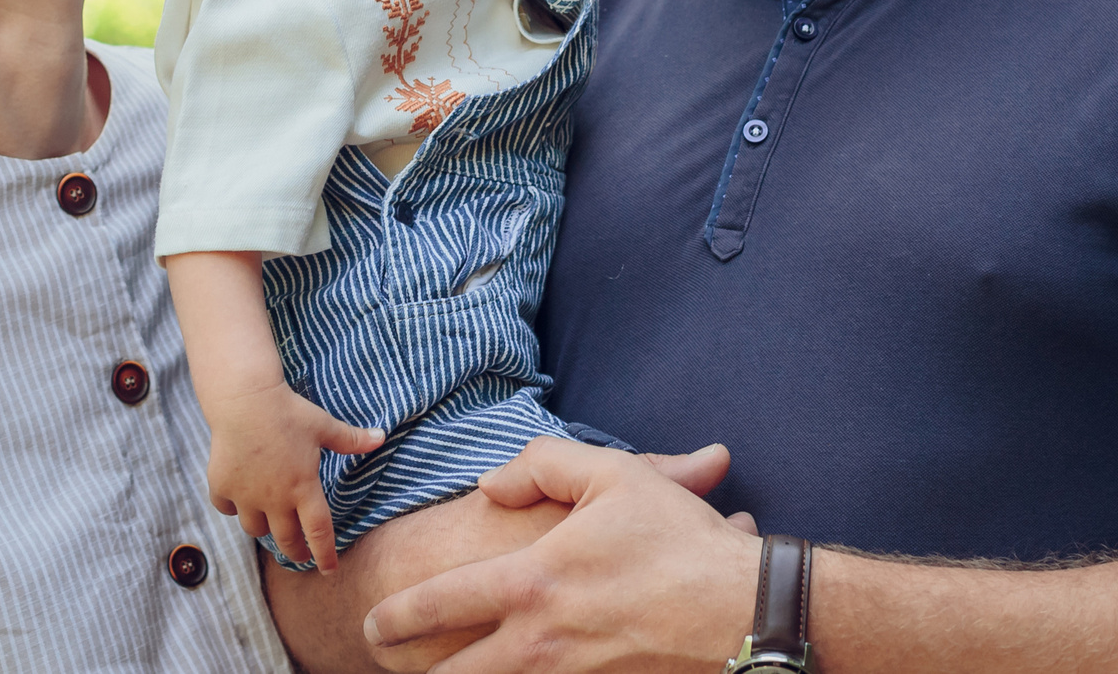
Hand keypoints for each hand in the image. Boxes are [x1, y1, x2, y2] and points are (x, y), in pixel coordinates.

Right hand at [204, 377, 384, 572]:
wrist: (244, 401)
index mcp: (303, 487)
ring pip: (255, 529)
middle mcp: (275, 499)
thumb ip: (351, 439)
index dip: (325, 554)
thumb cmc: (288, 412)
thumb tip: (381, 437)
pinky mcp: (222, 487)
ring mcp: (246, 496)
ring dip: (265, 529)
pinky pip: (227, 508)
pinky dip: (233, 508)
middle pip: (286, 540)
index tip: (329, 570)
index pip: (318, 532)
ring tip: (270, 521)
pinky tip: (239, 499)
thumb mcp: (323, 425)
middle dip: (295, 551)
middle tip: (300, 553)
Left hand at [363, 439, 756, 673]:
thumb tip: (490, 482)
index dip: (395, 618)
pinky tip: (517, 672)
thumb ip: (541, 465)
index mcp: (533, 584)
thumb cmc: (677, 539)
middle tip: (392, 665)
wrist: (745, 611)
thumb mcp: (612, 475)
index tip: (373, 624)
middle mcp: (541, 642)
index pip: (439, 606)